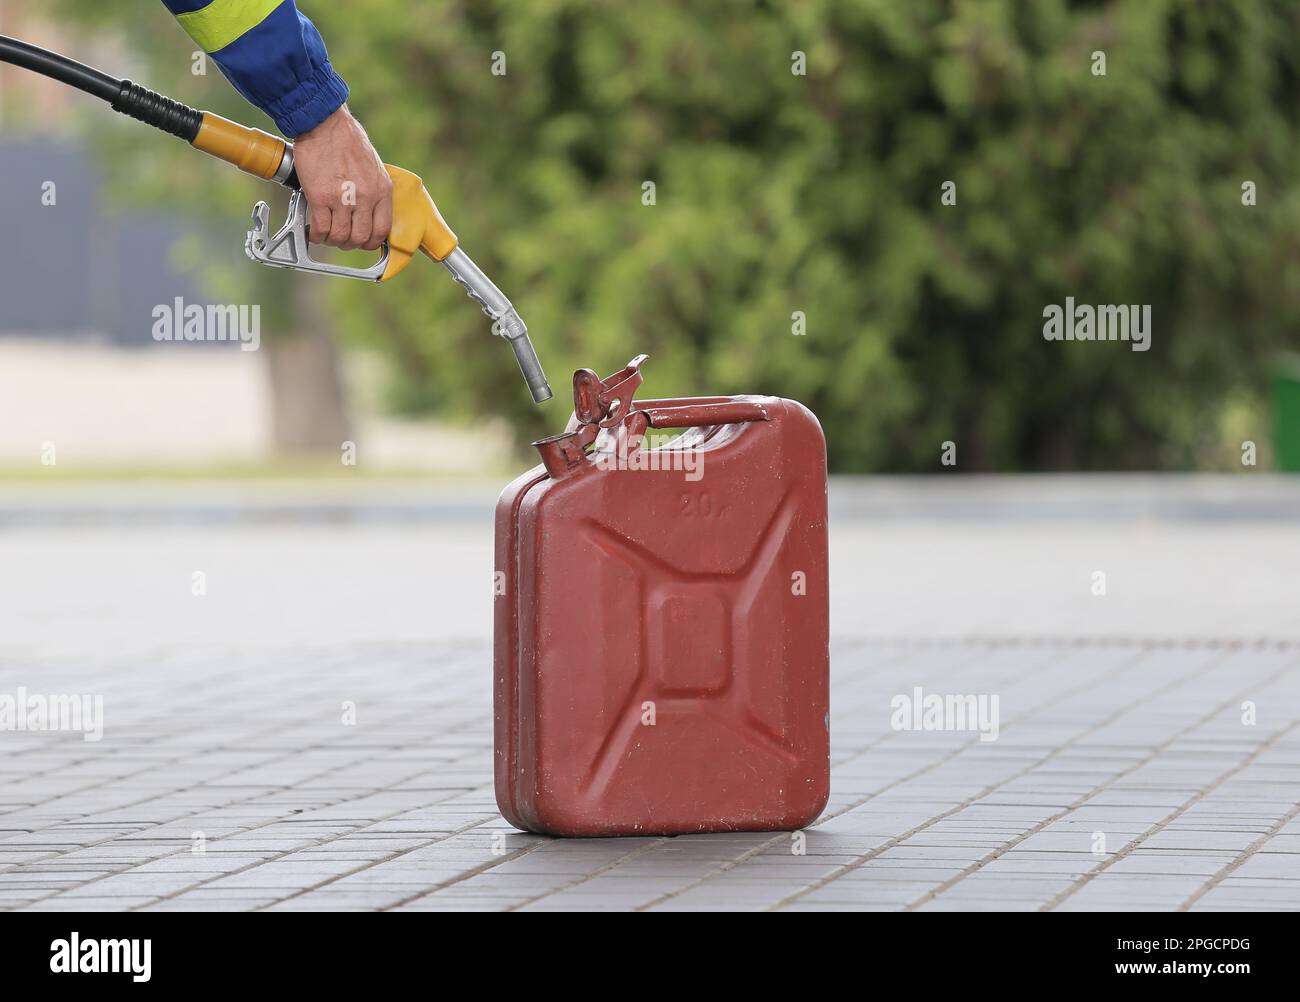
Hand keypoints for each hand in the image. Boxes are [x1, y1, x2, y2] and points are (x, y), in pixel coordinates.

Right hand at [292, 104, 392, 250]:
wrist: (324, 122)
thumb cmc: (346, 139)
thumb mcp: (373, 166)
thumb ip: (373, 189)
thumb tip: (367, 212)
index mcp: (382, 189)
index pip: (382, 230)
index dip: (370, 242)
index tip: (361, 240)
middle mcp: (366, 196)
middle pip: (360, 238)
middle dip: (349, 243)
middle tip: (340, 238)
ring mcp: (343, 198)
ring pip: (340, 237)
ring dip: (331, 240)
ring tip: (325, 234)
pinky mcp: (321, 197)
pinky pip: (321, 228)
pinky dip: (316, 235)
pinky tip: (313, 231)